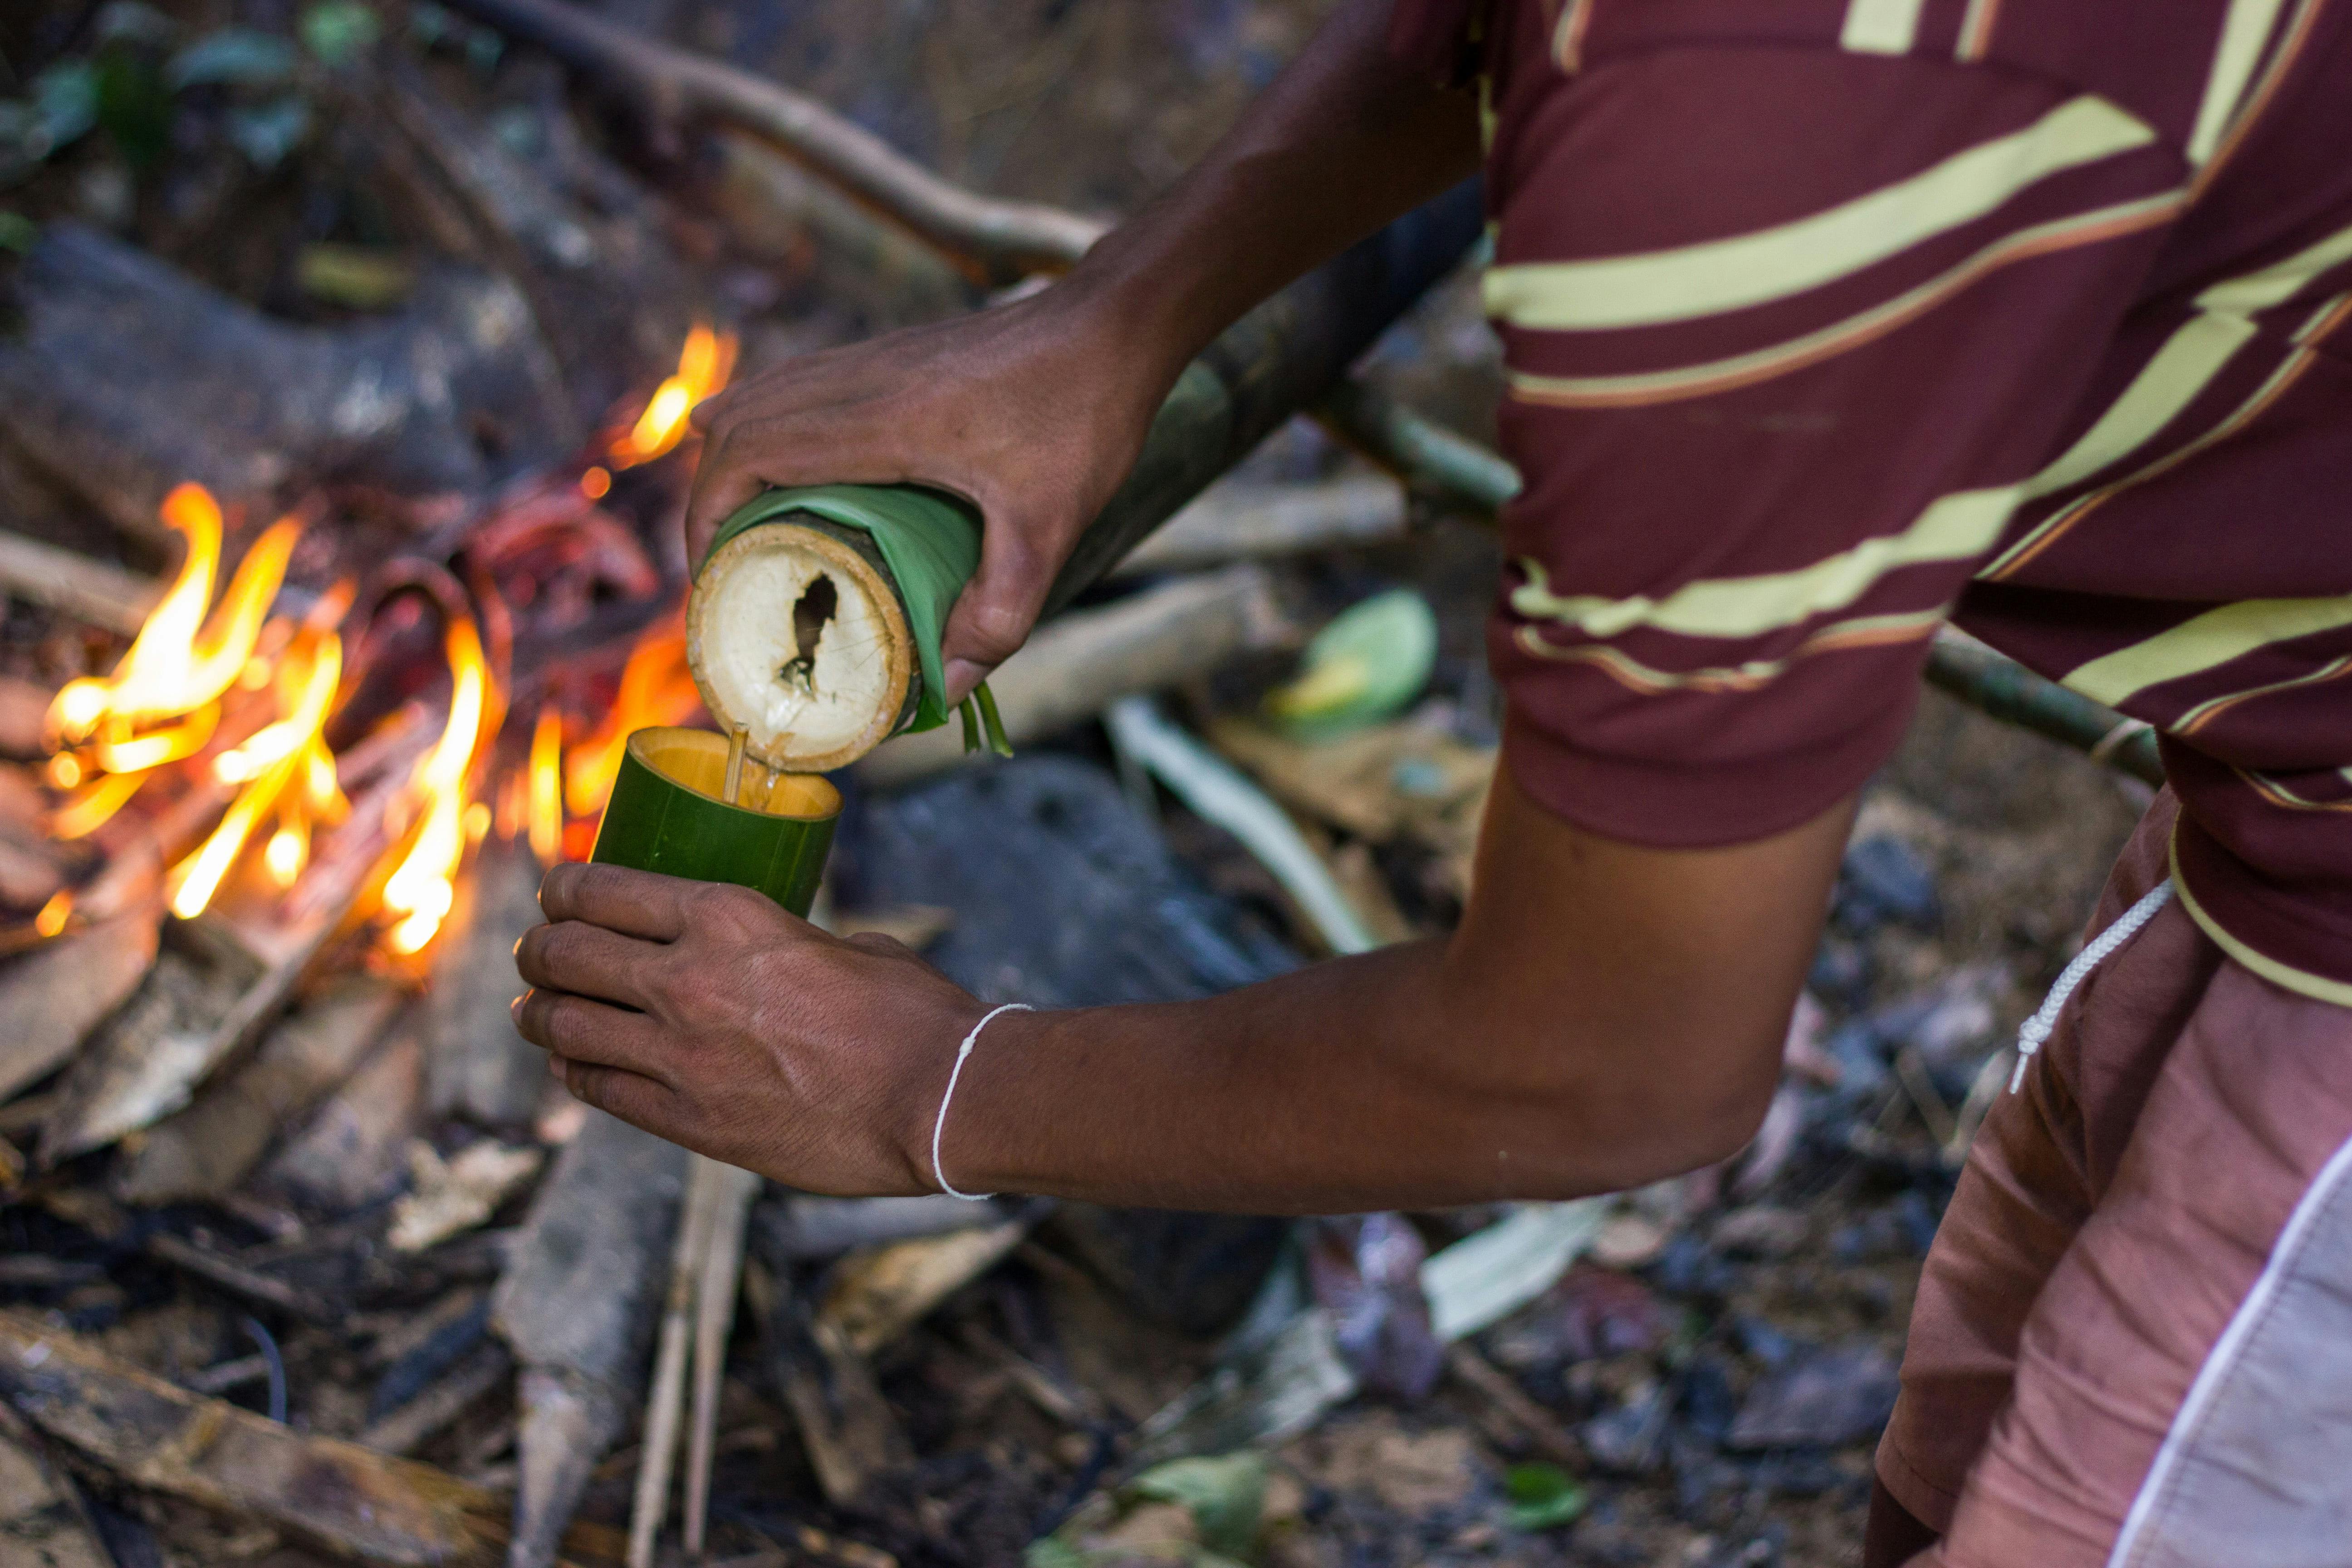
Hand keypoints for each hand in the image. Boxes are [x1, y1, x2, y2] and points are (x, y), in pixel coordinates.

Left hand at [511, 861, 984, 1193]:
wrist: (940, 1099)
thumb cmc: (911, 1014)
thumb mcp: (844, 946)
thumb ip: (786, 945)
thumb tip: (776, 952)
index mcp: (727, 918)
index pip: (601, 890)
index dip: (562, 889)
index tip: (556, 894)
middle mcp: (687, 980)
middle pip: (565, 954)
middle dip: (540, 949)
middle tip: (540, 952)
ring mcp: (681, 1057)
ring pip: (563, 1024)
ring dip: (539, 1011)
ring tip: (536, 1009)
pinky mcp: (690, 1122)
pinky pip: (599, 1089)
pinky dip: (576, 1069)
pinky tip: (573, 1063)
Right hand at [684, 278, 1176, 704]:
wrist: (1115, 323)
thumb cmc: (1083, 415)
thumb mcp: (1049, 529)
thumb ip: (1001, 612)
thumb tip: (950, 689)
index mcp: (882, 421)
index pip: (750, 453)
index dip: (709, 513)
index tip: (710, 572)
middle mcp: (862, 379)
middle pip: (739, 424)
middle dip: (711, 496)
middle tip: (723, 566)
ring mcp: (875, 358)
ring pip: (765, 394)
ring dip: (734, 454)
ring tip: (737, 522)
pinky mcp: (894, 351)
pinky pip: (800, 381)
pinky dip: (769, 420)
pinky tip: (776, 452)